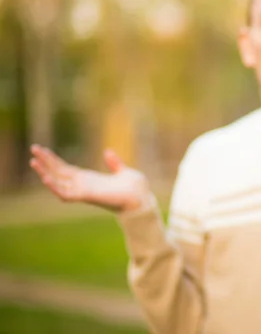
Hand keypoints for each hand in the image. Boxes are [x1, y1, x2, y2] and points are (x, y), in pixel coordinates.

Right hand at [29, 144, 149, 213]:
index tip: (43, 150)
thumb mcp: (122, 171)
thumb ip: (114, 163)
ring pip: (58, 182)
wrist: (142, 197)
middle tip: (33, 148)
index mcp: (90, 179)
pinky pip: (66, 194)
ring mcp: (84, 191)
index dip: (54, 160)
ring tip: (33, 161)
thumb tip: (108, 152)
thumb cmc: (134, 188)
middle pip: (59, 172)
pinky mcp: (87, 196)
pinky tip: (46, 178)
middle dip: (46, 161)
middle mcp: (84, 185)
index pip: (66, 168)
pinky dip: (55, 187)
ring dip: (45, 173)